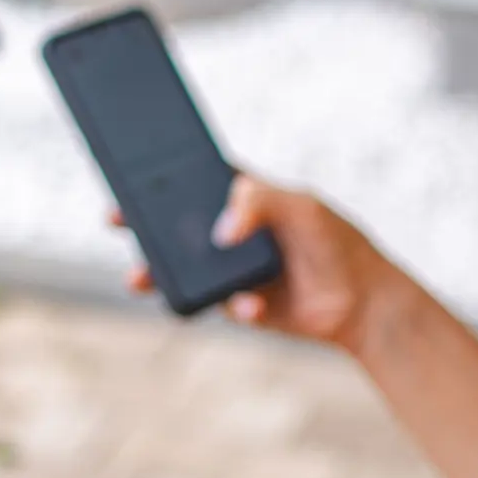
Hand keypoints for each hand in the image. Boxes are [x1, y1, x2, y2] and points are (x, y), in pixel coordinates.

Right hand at [112, 174, 404, 352]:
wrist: (363, 303)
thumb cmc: (336, 243)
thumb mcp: (302, 207)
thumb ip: (260, 203)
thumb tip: (220, 232)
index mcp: (245, 196)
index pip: (194, 178)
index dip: (159, 175)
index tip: (127, 172)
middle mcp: (232, 231)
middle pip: (176, 224)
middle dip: (142, 223)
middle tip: (114, 219)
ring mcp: (232, 268)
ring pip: (182, 268)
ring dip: (157, 272)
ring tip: (139, 278)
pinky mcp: (240, 305)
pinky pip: (218, 305)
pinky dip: (232, 305)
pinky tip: (252, 305)